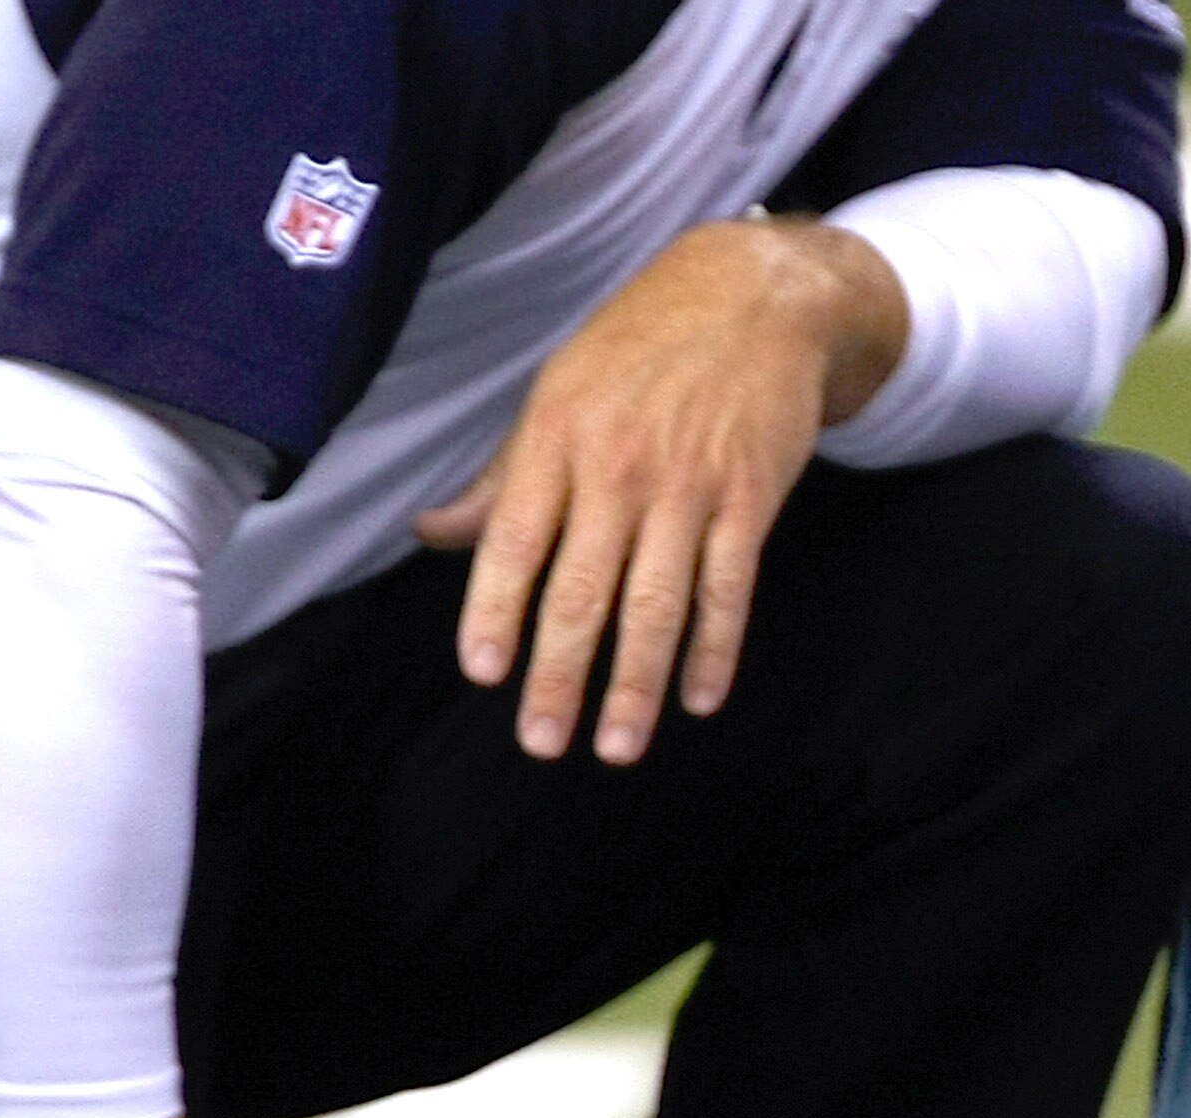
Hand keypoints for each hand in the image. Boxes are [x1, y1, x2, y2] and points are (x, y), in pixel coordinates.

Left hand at [416, 216, 904, 766]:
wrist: (757, 297)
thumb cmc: (643, 347)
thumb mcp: (559, 391)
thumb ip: (503, 476)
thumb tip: (433, 532)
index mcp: (558, 438)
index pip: (516, 540)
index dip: (495, 609)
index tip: (483, 672)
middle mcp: (618, 467)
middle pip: (582, 589)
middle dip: (560, 674)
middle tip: (543, 742)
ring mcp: (689, 486)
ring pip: (656, 603)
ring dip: (636, 684)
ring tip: (615, 747)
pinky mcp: (750, 499)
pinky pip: (730, 588)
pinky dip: (716, 648)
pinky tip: (699, 698)